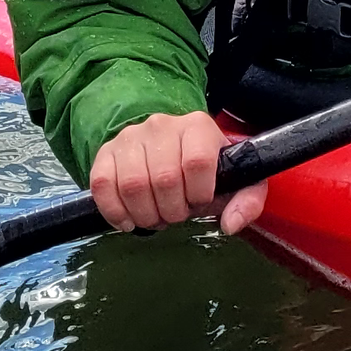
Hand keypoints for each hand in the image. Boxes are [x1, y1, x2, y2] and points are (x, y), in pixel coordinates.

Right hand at [88, 110, 268, 235]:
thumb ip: (247, 201)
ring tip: (155, 216)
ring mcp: (131, 136)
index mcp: (198, 126)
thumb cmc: (207, 170)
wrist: (171, 149)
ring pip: (133, 184)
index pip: (197, 162)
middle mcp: (162, 125)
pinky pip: (103, 184)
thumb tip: (230, 225)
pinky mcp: (106, 151)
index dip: (198, 193)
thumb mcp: (236, 181)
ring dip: (145, 214)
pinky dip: (115, 211)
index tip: (199, 201)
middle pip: (164, 178)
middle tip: (175, 215)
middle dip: (171, 210)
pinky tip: (129, 220)